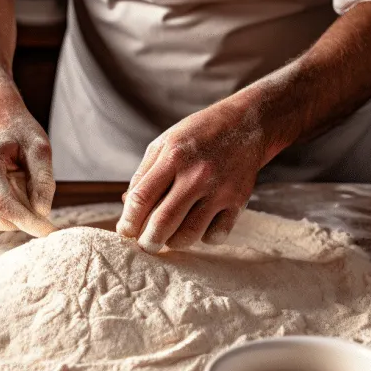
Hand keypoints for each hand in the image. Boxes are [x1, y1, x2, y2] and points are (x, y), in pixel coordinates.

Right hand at [0, 105, 56, 237]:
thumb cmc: (17, 131)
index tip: (50, 231)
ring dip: (12, 217)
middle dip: (23, 218)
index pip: (4, 207)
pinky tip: (8, 194)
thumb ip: (44, 180)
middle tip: (36, 194)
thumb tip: (42, 212)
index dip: (28, 222)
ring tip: (19, 188)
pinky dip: (1, 217)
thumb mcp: (40, 147)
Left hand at [117, 103, 268, 252]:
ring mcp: (220, 190)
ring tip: (170, 237)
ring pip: (189, 234)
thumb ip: (143, 175)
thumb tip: (126, 208)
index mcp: (173, 157)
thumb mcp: (164, 143)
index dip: (128, 222)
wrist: (245, 125)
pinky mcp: (238, 202)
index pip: (141, 198)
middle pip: (163, 222)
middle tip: (145, 246)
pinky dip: (203, 238)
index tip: (124, 232)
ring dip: (174, 242)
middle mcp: (197, 175)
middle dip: (148, 242)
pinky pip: (216, 235)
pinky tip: (199, 226)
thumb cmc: (198, 136)